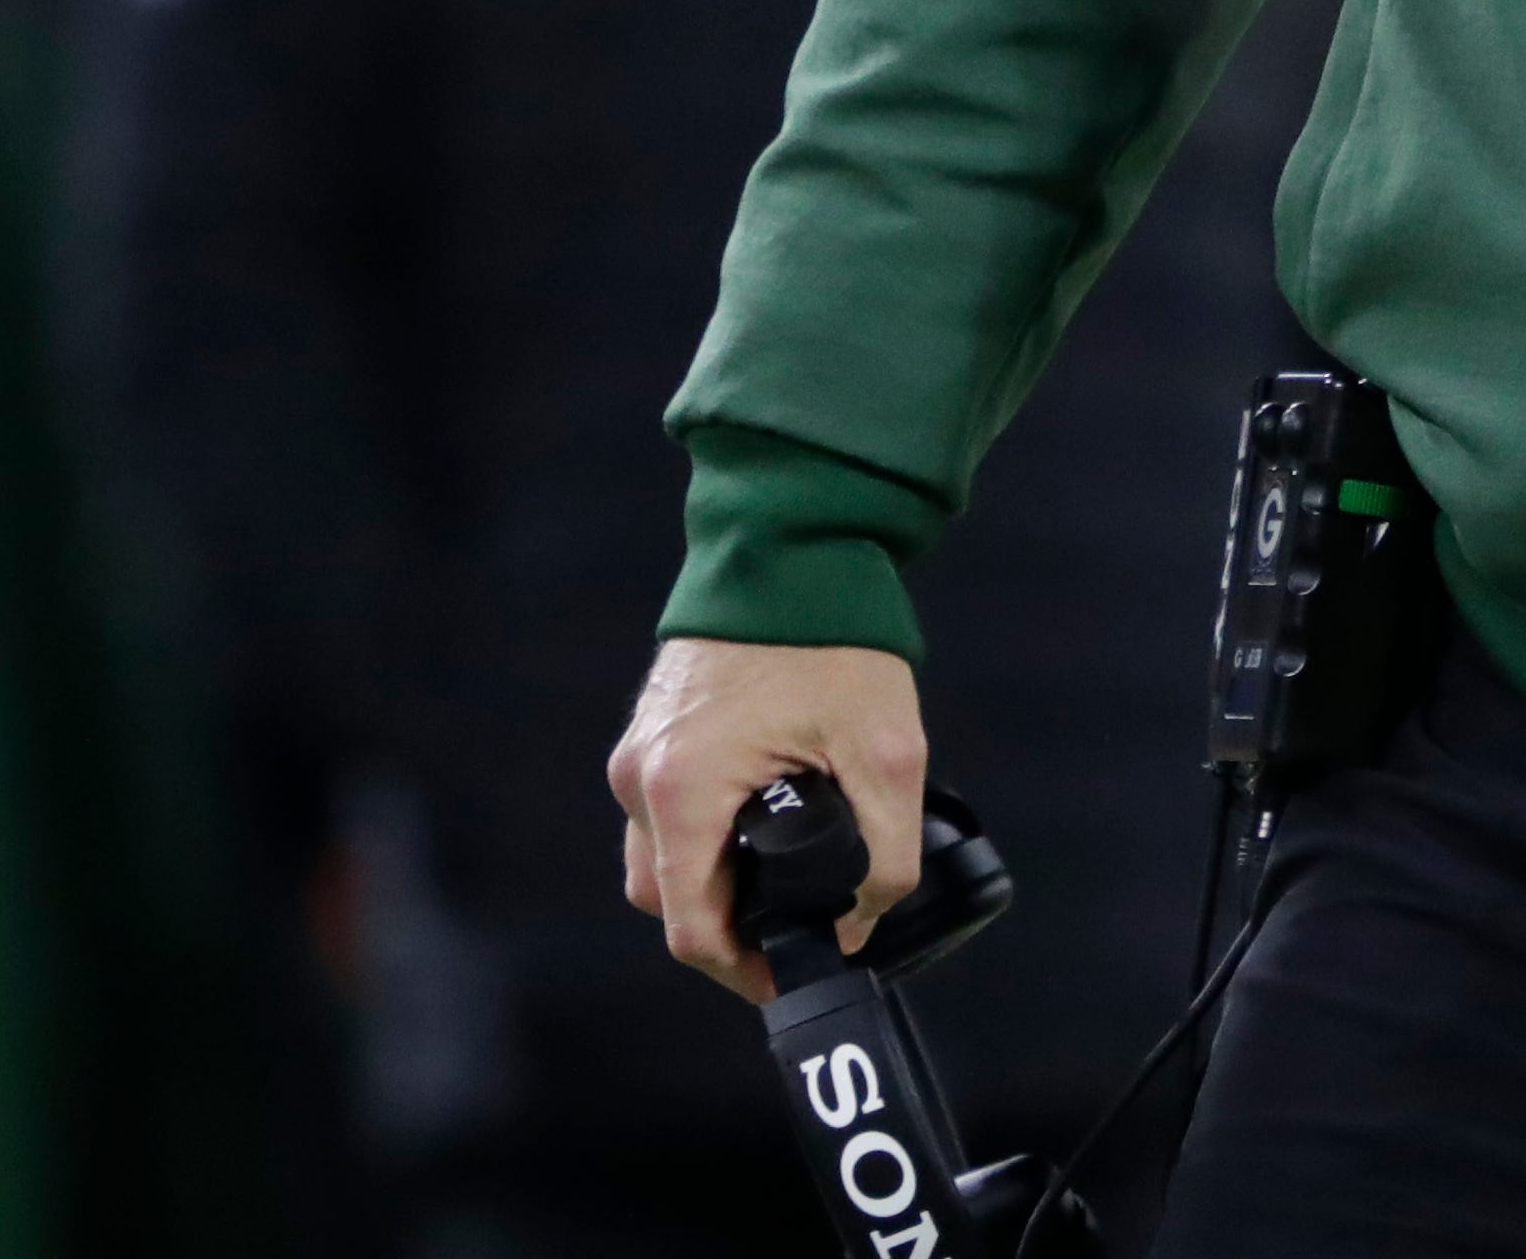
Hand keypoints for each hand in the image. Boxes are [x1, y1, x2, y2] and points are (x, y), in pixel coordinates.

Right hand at [608, 637, 923, 1004]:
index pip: (693, 927)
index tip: (792, 978)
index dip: (744, 969)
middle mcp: (642, 778)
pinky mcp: (651, 734)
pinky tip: (764, 831)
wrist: (794, 548)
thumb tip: (857, 927)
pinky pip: (666, 815)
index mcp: (684, 791)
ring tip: (788, 883)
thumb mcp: (886, 756)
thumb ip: (884, 857)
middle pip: (667, 901)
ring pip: (661, 860)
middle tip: (797, 931)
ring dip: (715, 884)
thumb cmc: (835, 642)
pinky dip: (706, 840)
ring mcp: (639, 753)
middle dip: (729, 930)